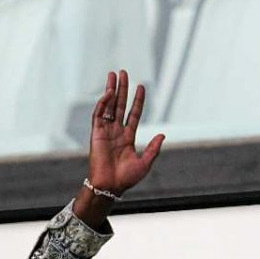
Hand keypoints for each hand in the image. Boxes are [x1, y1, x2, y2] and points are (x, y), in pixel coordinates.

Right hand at [74, 70, 165, 226]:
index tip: (141, 86)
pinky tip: (109, 92)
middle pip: (120, 105)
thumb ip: (153, 148)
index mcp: (128, 137)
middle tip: (123, 72)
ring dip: (112, 90)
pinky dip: (103, 103)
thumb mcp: (145, 163)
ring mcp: (106, 131)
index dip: (137, 100)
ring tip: (114, 74)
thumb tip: (163, 135)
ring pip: (109, 105)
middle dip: (123, 89)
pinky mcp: (96, 133)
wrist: (110, 186)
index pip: (133, 114)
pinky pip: (99, 114)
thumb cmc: (126, 178)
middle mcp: (116, 131)